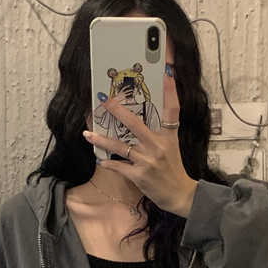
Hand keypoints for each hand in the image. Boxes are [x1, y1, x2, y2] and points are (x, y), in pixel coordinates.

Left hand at [82, 75, 197, 217]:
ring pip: (120, 146)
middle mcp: (158, 146)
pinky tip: (100, 160)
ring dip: (102, 140)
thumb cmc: (173, 170)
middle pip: (134, 123)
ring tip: (88, 134)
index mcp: (168, 137)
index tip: (167, 71)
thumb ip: (159, 134)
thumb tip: (141, 121)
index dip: (171, 90)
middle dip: (117, 110)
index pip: (172, 109)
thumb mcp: (171, 147)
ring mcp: (148, 161)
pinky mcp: (139, 176)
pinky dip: (108, 163)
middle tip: (103, 99)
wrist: (179, 195)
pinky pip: (119, 166)